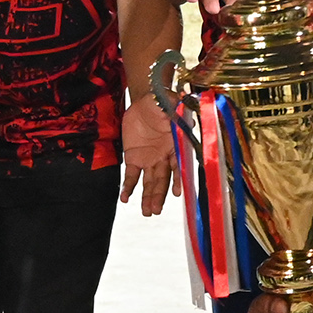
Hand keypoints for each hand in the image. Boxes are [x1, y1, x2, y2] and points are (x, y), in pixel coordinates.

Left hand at [120, 94, 175, 217]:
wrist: (145, 101)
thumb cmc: (162, 102)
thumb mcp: (170, 104)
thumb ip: (177, 110)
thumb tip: (187, 111)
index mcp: (176, 146)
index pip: (178, 165)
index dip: (177, 178)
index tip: (176, 192)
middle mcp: (164, 157)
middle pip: (162, 179)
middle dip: (158, 195)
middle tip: (155, 211)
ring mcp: (149, 159)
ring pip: (149, 182)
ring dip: (148, 197)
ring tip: (147, 212)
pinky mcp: (134, 158)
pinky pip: (131, 175)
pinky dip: (128, 187)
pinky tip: (125, 199)